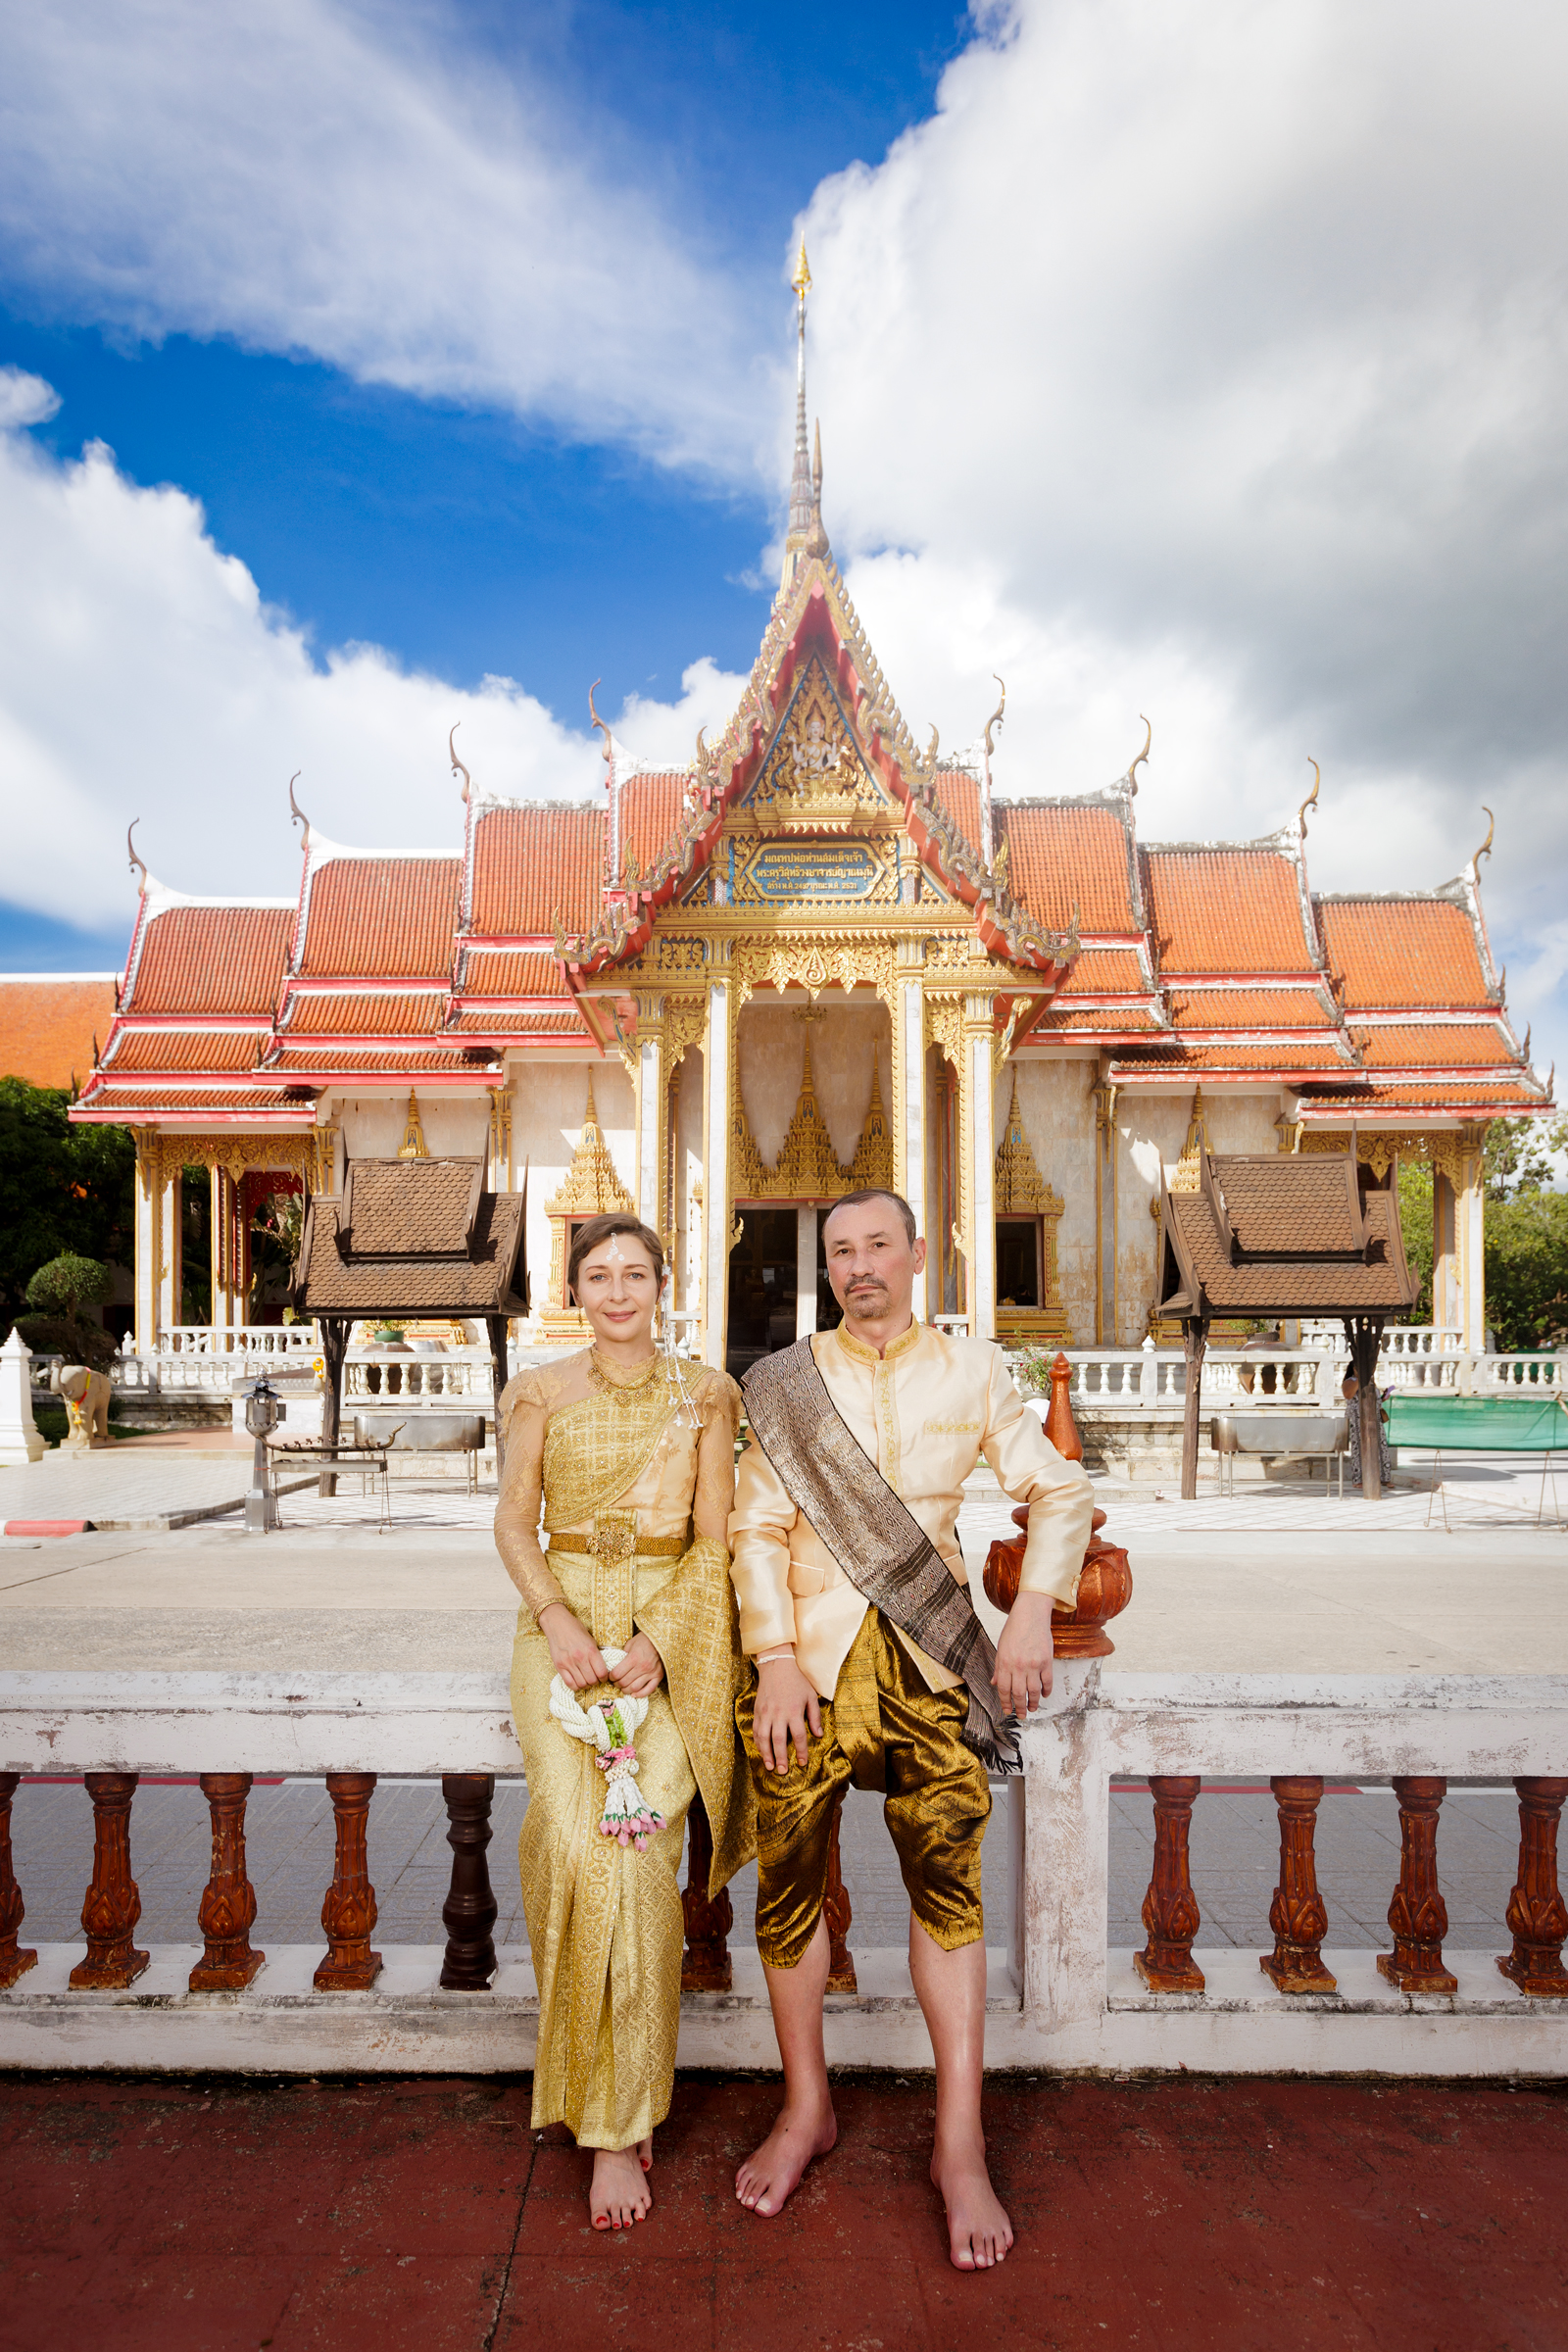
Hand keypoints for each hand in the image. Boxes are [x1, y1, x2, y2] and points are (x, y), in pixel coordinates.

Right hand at [538, 1603, 609, 1691]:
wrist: (557, 1623)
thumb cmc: (575, 1629)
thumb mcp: (590, 1639)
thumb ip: (595, 1654)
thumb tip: (601, 1668)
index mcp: (591, 1650)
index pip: (602, 1673)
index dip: (604, 1678)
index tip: (603, 1677)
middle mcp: (580, 1658)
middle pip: (592, 1680)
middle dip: (595, 1682)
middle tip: (594, 1679)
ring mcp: (569, 1663)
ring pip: (581, 1684)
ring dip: (585, 1685)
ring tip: (586, 1680)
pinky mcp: (559, 1666)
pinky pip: (569, 1683)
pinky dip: (575, 1686)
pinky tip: (577, 1681)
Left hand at [608, 1631, 664, 1697]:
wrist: (661, 1639)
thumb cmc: (644, 1640)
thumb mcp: (630, 1644)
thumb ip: (622, 1655)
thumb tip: (615, 1666)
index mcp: (633, 1658)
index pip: (617, 1673)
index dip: (611, 1677)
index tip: (610, 1676)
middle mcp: (642, 1667)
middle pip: (624, 1682)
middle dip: (617, 1684)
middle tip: (615, 1682)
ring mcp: (651, 1673)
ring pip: (634, 1688)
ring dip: (626, 1690)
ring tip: (623, 1687)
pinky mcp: (658, 1676)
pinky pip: (649, 1690)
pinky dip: (640, 1695)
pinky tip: (634, 1694)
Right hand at [752, 1655, 821, 1773]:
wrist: (776, 1665)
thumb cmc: (797, 1681)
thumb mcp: (811, 1696)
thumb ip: (814, 1716)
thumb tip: (819, 1735)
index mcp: (794, 1711)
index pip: (799, 1736)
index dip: (801, 1751)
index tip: (803, 1763)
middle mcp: (779, 1713)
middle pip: (779, 1740)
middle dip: (781, 1758)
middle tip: (783, 1771)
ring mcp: (766, 1713)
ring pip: (764, 1737)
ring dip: (766, 1754)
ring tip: (770, 1766)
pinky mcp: (757, 1711)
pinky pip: (756, 1730)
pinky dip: (758, 1743)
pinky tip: (761, 1752)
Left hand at [992, 1591, 1054, 1718]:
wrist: (1031, 1614)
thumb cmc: (1015, 1629)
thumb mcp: (1001, 1647)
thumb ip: (999, 1667)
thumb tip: (995, 1683)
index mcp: (1005, 1662)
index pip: (1004, 1689)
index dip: (1005, 1702)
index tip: (1007, 1710)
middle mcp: (1019, 1665)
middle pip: (1019, 1693)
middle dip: (1020, 1707)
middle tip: (1021, 1715)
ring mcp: (1034, 1664)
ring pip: (1034, 1691)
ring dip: (1033, 1703)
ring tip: (1033, 1708)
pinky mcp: (1047, 1661)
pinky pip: (1047, 1681)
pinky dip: (1046, 1691)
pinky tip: (1044, 1695)